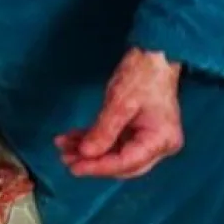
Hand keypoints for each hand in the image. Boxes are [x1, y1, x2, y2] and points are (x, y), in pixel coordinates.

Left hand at [56, 48, 184, 178]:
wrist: (154, 55)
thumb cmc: (141, 75)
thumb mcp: (119, 102)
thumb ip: (103, 131)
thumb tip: (86, 154)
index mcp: (160, 141)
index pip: (126, 162)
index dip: (99, 167)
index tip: (75, 168)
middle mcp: (159, 146)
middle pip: (122, 163)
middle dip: (93, 162)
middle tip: (66, 160)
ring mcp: (149, 139)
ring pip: (115, 153)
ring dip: (89, 151)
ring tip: (63, 148)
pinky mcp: (138, 131)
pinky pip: (114, 141)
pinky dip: (94, 140)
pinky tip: (72, 138)